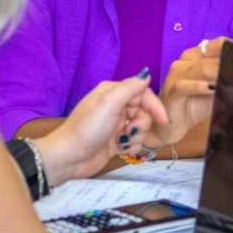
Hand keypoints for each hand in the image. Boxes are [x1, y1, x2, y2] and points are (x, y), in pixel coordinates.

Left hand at [35, 76, 168, 183]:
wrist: (69, 158)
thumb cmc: (88, 128)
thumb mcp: (109, 103)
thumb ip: (131, 87)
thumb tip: (147, 74)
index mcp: (112, 93)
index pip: (143, 93)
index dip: (154, 106)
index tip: (163, 120)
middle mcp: (115, 106)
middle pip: (144, 111)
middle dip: (141, 124)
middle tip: (128, 131)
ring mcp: (116, 124)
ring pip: (141, 127)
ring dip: (135, 136)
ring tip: (121, 141)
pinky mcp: (116, 141)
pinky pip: (134, 141)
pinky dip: (130, 146)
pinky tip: (120, 149)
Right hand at [152, 36, 225, 144]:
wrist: (173, 126)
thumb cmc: (195, 105)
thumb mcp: (218, 91)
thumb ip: (228, 79)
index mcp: (196, 56)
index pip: (217, 44)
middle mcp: (184, 62)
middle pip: (210, 57)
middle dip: (227, 64)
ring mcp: (175, 76)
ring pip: (199, 68)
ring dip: (216, 73)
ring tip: (231, 79)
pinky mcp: (170, 92)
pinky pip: (183, 86)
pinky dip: (198, 86)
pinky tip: (211, 89)